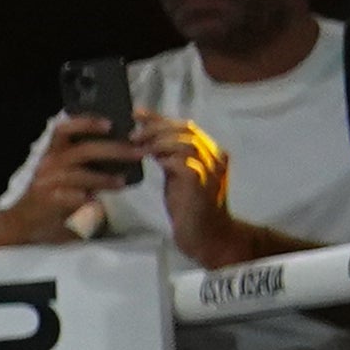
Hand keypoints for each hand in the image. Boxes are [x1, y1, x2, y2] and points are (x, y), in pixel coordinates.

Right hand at [0, 118, 149, 237]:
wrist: (23, 220)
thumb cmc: (49, 193)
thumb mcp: (62, 171)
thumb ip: (84, 162)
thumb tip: (119, 154)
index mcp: (53, 152)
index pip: (65, 129)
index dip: (86, 123)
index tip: (110, 123)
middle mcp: (49, 163)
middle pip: (84, 150)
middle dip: (114, 150)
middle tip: (137, 153)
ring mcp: (48, 182)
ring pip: (81, 175)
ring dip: (105, 178)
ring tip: (122, 182)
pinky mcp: (49, 201)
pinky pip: (73, 198)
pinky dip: (88, 200)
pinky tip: (99, 203)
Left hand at [147, 118, 232, 257]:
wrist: (205, 235)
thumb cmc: (189, 207)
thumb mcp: (177, 176)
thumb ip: (168, 156)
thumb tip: (144, 138)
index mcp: (211, 152)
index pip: (187, 127)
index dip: (161, 118)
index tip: (137, 114)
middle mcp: (215, 157)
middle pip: (186, 131)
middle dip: (156, 128)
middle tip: (133, 134)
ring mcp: (211, 170)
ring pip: (185, 144)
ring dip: (158, 142)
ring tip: (138, 146)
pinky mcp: (201, 184)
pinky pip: (183, 163)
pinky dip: (164, 158)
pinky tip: (150, 160)